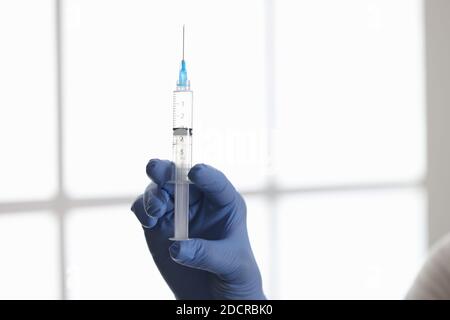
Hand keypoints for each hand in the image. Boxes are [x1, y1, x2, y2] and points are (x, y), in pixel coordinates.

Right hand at [131, 159, 264, 299]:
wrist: (214, 294)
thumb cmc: (235, 274)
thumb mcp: (233, 265)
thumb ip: (208, 254)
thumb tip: (177, 248)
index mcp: (225, 203)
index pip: (217, 183)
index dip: (206, 175)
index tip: (195, 172)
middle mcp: (199, 201)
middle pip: (180, 177)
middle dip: (167, 170)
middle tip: (155, 169)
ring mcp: (176, 211)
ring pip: (159, 190)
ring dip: (153, 194)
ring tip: (156, 210)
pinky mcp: (157, 225)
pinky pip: (144, 209)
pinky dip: (141, 209)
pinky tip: (148, 220)